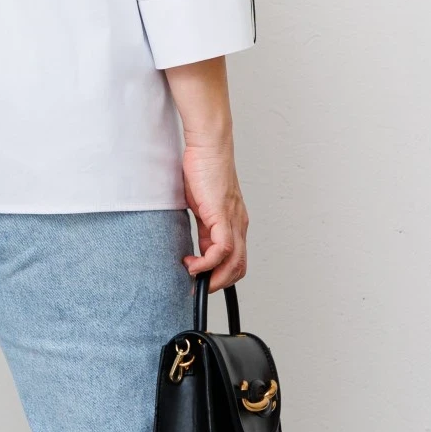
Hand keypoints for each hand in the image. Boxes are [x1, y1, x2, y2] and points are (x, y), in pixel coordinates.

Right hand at [180, 138, 248, 289]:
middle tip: (197, 285)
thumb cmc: (204, 169)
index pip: (234, 260)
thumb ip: (203, 226)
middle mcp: (238, 225)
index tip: (199, 279)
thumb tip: (195, 246)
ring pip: (233, 263)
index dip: (219, 275)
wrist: (208, 146)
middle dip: (218, 283)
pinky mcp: (223, 215)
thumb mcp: (201, 205)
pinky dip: (207, 263)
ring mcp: (233, 221)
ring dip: (213, 277)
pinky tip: (192, 263)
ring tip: (193, 275)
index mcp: (234, 223)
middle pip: (238, 267)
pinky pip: (221, 250)